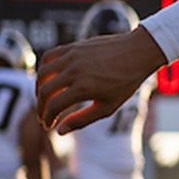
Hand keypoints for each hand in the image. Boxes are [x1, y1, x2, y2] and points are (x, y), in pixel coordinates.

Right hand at [36, 29, 166, 133]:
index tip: (49, 125)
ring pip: (43, 73)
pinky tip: (48, 78)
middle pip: (45, 91)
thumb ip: (82, 120)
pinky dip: (44, 68)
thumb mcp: (107, 107)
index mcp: (83, 88)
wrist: (138, 53)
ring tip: (44, 98)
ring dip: (39, 88)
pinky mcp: (73, 46)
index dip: (47, 118)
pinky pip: (49, 56)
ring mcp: (72, 56)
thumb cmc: (125, 82)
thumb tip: (59, 131)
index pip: (54, 106)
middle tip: (44, 115)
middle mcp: (74, 71)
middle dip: (41, 107)